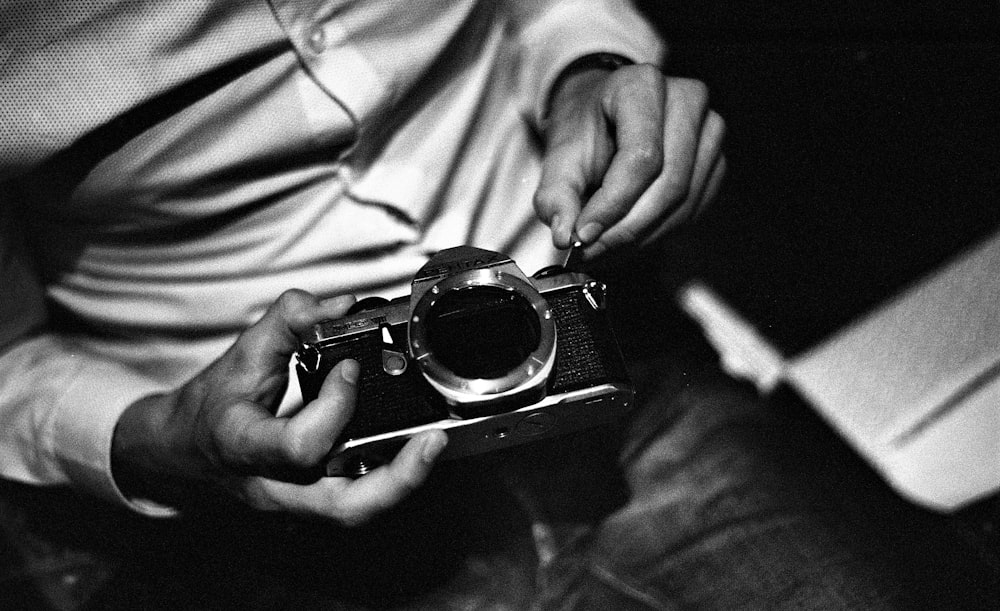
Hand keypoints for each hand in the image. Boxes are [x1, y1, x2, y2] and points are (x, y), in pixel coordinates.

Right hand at [111, 290, 447, 525]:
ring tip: (432, 443)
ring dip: (403, 481)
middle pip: (343, 505)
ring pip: (356, 511)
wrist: (185, 448)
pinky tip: (410, 449)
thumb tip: (343, 306)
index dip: (333, 408)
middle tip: (431, 439)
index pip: (299, 445)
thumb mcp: (243, 350)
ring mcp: (295, 501)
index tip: (349, 368)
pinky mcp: (313, 502)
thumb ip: (290, 319)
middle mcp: (273, 484)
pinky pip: (357, 499)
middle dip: (397, 477)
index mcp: (245, 445)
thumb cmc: (215, 401)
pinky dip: (389, 477)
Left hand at [535, 63, 726, 259]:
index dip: (613, 204)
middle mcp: (687, 101)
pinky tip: (627, 239)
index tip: (584, 235)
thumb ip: (555, 195)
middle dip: (627, 229)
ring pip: (683, 203)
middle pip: (668, 183)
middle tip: (591, 253)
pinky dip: (658, 234)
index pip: (641, 157)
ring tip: (604, 249)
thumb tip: (563, 236)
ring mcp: (709, 131)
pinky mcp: (715, 162)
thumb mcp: (559, 156)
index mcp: (642, 86)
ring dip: (641, 238)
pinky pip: (693, 210)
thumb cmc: (585, 129)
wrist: (605, 115)